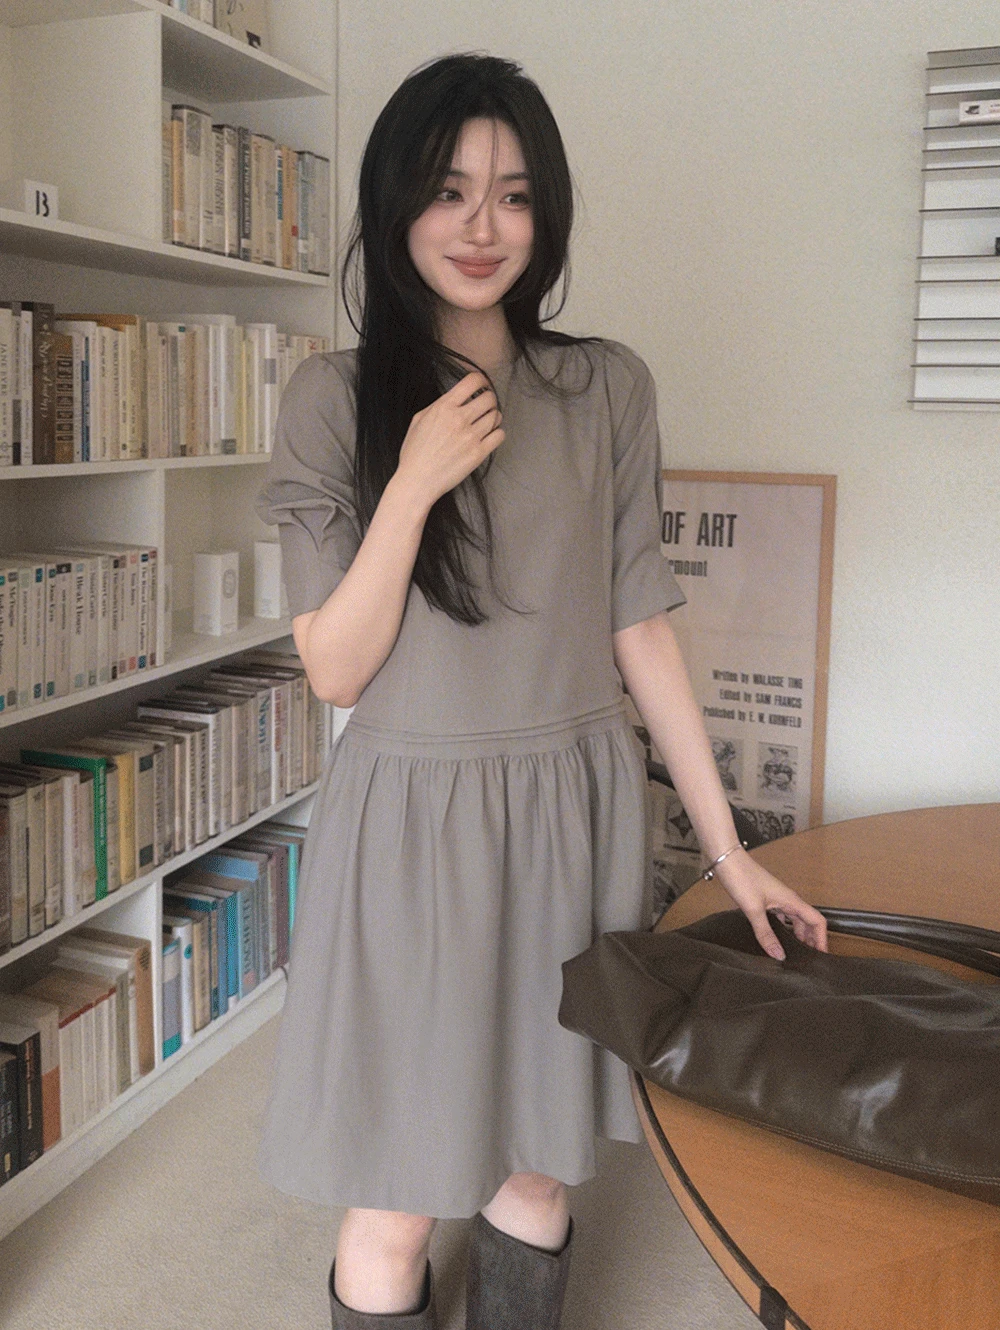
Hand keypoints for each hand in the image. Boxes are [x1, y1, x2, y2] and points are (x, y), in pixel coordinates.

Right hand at [396, 371, 504, 510]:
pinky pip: (499, 435)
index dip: (481, 380)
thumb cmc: (415, 452)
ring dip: (493, 417)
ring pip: (496, 416)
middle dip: (489, 399)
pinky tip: (488, 436)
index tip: (481, 386)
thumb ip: (439, 405)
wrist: (417, 481)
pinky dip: (497, 433)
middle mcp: (459, 419)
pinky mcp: (478, 454)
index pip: (472, 381)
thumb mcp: (419, 420)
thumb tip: (456, 396)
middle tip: (484, 406)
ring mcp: (470, 437)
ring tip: (484, 423)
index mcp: (444, 407)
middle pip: (489, 398)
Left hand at [713, 849, 827, 959]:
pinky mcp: (767, 900)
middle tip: (808, 959)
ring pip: (795, 920)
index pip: (817, 921)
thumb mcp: (754, 910)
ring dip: (798, 935)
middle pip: (808, 922)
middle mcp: (788, 899)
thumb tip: (779, 954)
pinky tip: (776, 938)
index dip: (822, 938)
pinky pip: (782, 917)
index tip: (821, 955)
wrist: (728, 861)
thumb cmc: (742, 877)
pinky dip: (784, 928)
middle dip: (811, 940)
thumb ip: (766, 934)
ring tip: (794, 952)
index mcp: (791, 900)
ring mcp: (778, 899)